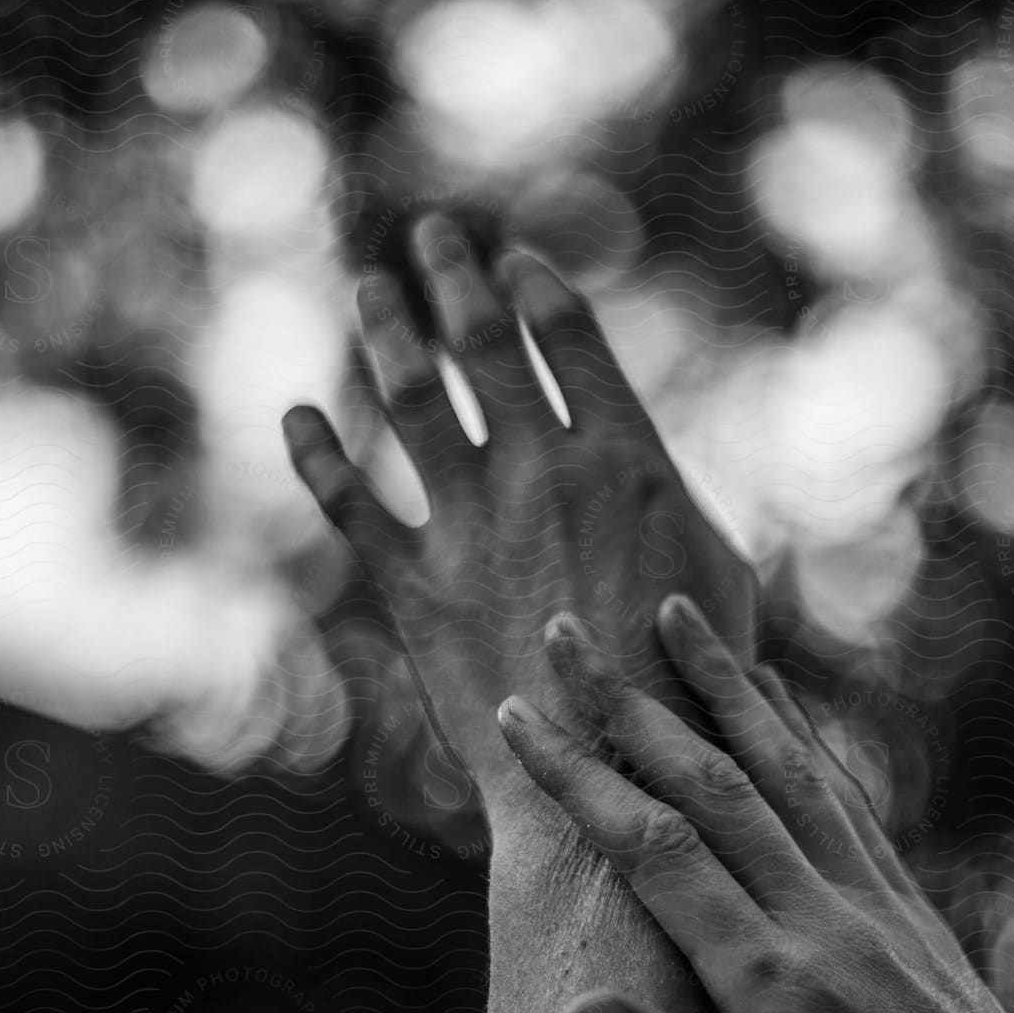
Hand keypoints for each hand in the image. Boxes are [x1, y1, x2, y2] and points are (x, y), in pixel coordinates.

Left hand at [284, 218, 755, 836]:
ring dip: (384, 331)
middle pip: (482, 344)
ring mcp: (469, 525)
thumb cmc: (688, 683)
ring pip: (409, 398)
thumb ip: (670, 493)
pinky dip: (315, 454)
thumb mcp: (717, 571)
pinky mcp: (411, 585)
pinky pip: (348, 500)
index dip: (536, 289)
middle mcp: (541, 473)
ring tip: (370, 291)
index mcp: (625, 459)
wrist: (613, 775)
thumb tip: (636, 449)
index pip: (567, 338)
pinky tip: (296, 419)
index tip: (514, 264)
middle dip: (452, 276)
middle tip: (431, 237)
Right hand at [496, 597, 1013, 1012]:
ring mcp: (878, 910)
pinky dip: (803, 738)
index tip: (518, 714)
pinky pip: (848, 801)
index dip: (580, 776)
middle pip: (717, 784)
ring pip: (789, 771)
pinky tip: (784, 708)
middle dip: (632, 702)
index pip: (658, 851)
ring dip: (727, 687)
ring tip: (679, 615)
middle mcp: (829, 923)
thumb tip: (573, 1009)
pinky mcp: (911, 917)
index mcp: (779, 986)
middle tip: (567, 628)